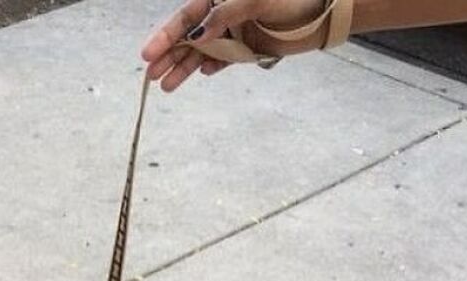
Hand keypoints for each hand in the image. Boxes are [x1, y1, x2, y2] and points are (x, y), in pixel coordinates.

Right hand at [141, 0, 325, 90]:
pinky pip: (223, 60)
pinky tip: (203, 75)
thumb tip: (197, 35)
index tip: (148, 54)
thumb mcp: (254, 1)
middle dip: (168, 55)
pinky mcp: (245, 49)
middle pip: (188, 37)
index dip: (165, 36)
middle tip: (150, 75)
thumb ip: (224, 14)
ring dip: (184, 68)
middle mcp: (222, 15)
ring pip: (202, 52)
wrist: (318, 15)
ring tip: (167, 86)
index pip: (186, 18)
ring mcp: (233, 33)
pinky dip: (213, 67)